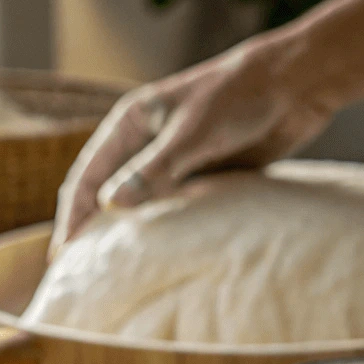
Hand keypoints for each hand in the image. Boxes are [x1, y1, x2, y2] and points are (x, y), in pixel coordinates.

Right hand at [49, 36, 333, 256]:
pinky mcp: (196, 178)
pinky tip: (154, 261)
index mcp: (129, 125)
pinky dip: (158, 235)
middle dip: (89, 232)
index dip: (72, 217)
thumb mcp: (193, 134)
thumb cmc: (240, 97)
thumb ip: (153, 170)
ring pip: (135, 207)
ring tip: (110, 276)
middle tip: (77, 274)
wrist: (297, 86)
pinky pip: (168, 212)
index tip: (65, 255)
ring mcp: (169, 163)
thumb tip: (110, 206)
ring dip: (123, 237)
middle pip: (103, 196)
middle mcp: (143, 145)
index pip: (86, 178)